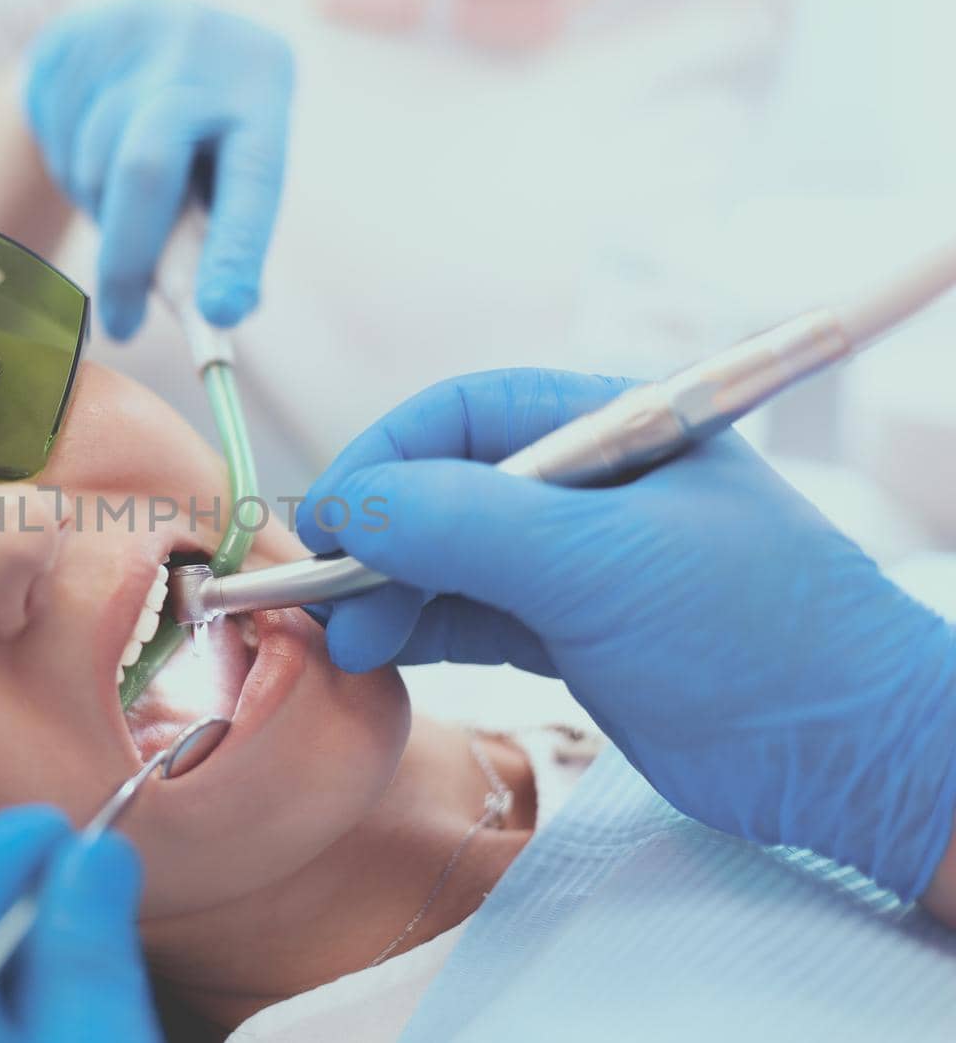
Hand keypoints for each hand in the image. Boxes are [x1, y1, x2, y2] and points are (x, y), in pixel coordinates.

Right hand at [25, 0, 292, 337]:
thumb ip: (228, 234)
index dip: (233, 251)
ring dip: (101, 217)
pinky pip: (55, 143)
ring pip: (92, 165)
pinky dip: (72, 179)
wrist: (142, 33)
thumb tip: (212, 311)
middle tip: (124, 324)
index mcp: (259, 91)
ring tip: (122, 213)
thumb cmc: (207, 129)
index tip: (218, 316)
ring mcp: (127, 40)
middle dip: (129, 258)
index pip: (250, 180)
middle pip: (146, 167)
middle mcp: (199, 54)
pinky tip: (92, 160)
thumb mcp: (235, 164)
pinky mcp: (69, 44)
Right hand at [298, 368, 955, 899]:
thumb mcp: (597, 563)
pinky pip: (470, 615)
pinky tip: (377, 650)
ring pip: (449, 557)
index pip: (460, 414)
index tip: (326, 521)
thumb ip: (462, 524)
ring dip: (386, 591)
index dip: (381, 459)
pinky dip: (418, 629)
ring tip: (343, 639)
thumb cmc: (754, 635)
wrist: (848, 758)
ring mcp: (577, 562)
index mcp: (609, 425)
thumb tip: (347, 508)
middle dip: (376, 537)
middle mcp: (585, 485)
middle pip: (443, 487)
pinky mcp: (572, 632)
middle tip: (323, 598)